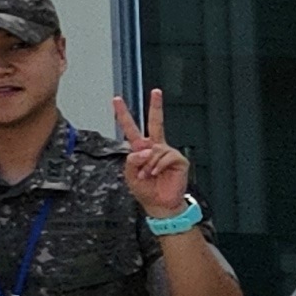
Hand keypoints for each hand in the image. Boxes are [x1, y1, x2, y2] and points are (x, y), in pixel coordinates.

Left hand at [109, 88, 193, 219]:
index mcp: (141, 149)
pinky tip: (156, 174)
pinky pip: (165, 157)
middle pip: (156, 122)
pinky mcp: (178, 160)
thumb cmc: (145, 189)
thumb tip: (145, 149)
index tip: (116, 99)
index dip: (123, 114)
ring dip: (147, 164)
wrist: (159, 204)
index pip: (131, 128)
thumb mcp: (130, 175)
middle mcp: (155, 147)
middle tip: (156, 91)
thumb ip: (132, 161)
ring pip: (155, 149)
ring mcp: (168, 152)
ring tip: (147, 175)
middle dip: (156, 106)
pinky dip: (157, 166)